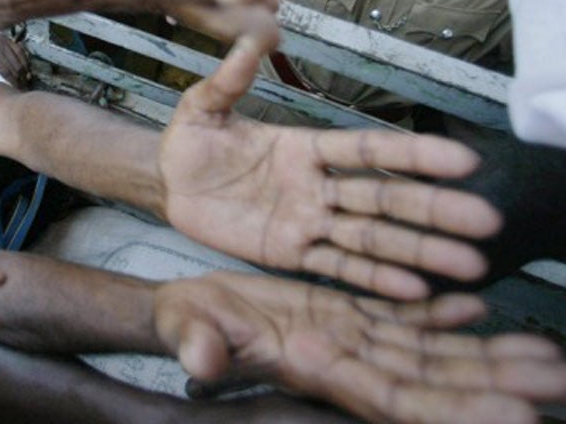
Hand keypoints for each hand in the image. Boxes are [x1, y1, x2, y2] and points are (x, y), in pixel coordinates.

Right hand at [155, 271, 565, 423]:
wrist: (190, 310)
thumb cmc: (186, 323)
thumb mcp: (188, 327)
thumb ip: (197, 342)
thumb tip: (202, 360)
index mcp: (315, 366)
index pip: (396, 398)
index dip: (455, 409)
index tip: (513, 416)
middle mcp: (345, 359)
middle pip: (432, 382)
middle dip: (493, 386)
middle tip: (556, 382)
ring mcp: (350, 338)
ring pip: (429, 351)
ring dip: (484, 355)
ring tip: (543, 356)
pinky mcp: (345, 313)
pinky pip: (403, 319)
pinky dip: (442, 314)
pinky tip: (475, 303)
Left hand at [159, 37, 501, 299]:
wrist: (165, 183)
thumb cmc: (189, 141)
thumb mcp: (204, 107)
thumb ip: (229, 80)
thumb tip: (252, 38)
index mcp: (305, 148)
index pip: (368, 151)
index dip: (412, 154)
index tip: (460, 160)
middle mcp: (317, 186)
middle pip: (384, 198)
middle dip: (432, 209)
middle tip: (483, 221)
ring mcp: (308, 222)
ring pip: (370, 237)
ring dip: (417, 250)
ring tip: (467, 266)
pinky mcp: (290, 254)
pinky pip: (337, 267)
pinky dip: (374, 278)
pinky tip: (415, 290)